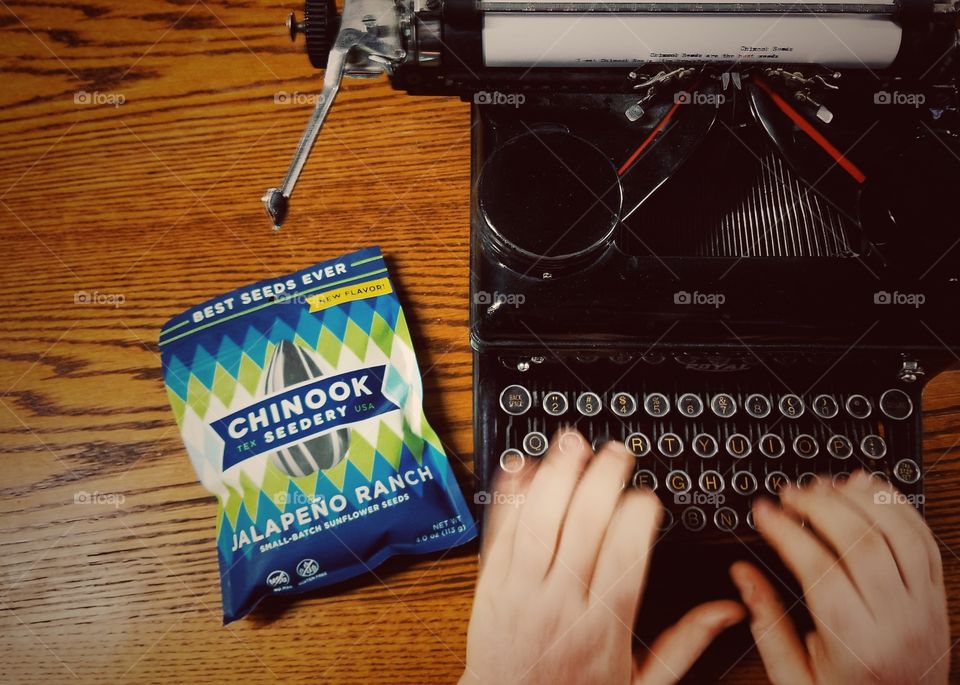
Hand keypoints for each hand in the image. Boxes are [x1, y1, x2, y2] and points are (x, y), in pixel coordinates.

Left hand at [461, 429, 743, 684]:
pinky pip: (499, 531)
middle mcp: (560, 602)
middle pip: (582, 525)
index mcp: (603, 626)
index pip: (624, 554)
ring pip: (539, 520)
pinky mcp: (488, 584)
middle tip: (616, 451)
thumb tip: (728, 610)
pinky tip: (520, 467)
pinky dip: (510, 496)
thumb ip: (685, 642)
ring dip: (556, 475)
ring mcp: (519, 590)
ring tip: (571, 444)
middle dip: (602, 479)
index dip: (638, 516)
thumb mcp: (640, 683)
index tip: (648, 497)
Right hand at [732, 471, 948, 684]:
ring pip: (898, 533)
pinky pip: (924, 539)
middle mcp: (896, 620)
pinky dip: (897, 506)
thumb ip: (767, 625)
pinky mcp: (937, 596)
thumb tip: (743, 575)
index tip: (764, 511)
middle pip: (862, 542)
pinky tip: (869, 491)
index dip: (787, 531)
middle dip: (820, 505)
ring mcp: (923, 605)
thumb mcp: (795, 679)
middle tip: (791, 493)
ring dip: (860, 499)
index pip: (820, 569)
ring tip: (827, 485)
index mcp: (855, 644)